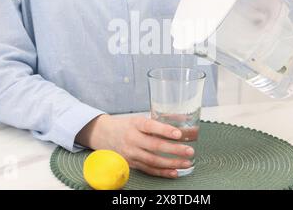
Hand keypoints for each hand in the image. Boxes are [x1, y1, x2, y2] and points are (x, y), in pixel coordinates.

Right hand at [76, 114, 194, 177]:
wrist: (103, 134)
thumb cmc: (125, 125)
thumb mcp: (138, 119)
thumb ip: (156, 123)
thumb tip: (181, 122)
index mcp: (135, 124)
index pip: (151, 126)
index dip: (165, 130)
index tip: (178, 134)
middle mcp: (132, 138)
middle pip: (155, 146)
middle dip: (174, 150)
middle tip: (189, 151)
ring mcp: (131, 153)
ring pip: (153, 160)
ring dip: (172, 163)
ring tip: (186, 162)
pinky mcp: (131, 163)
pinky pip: (149, 169)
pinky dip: (162, 172)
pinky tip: (174, 172)